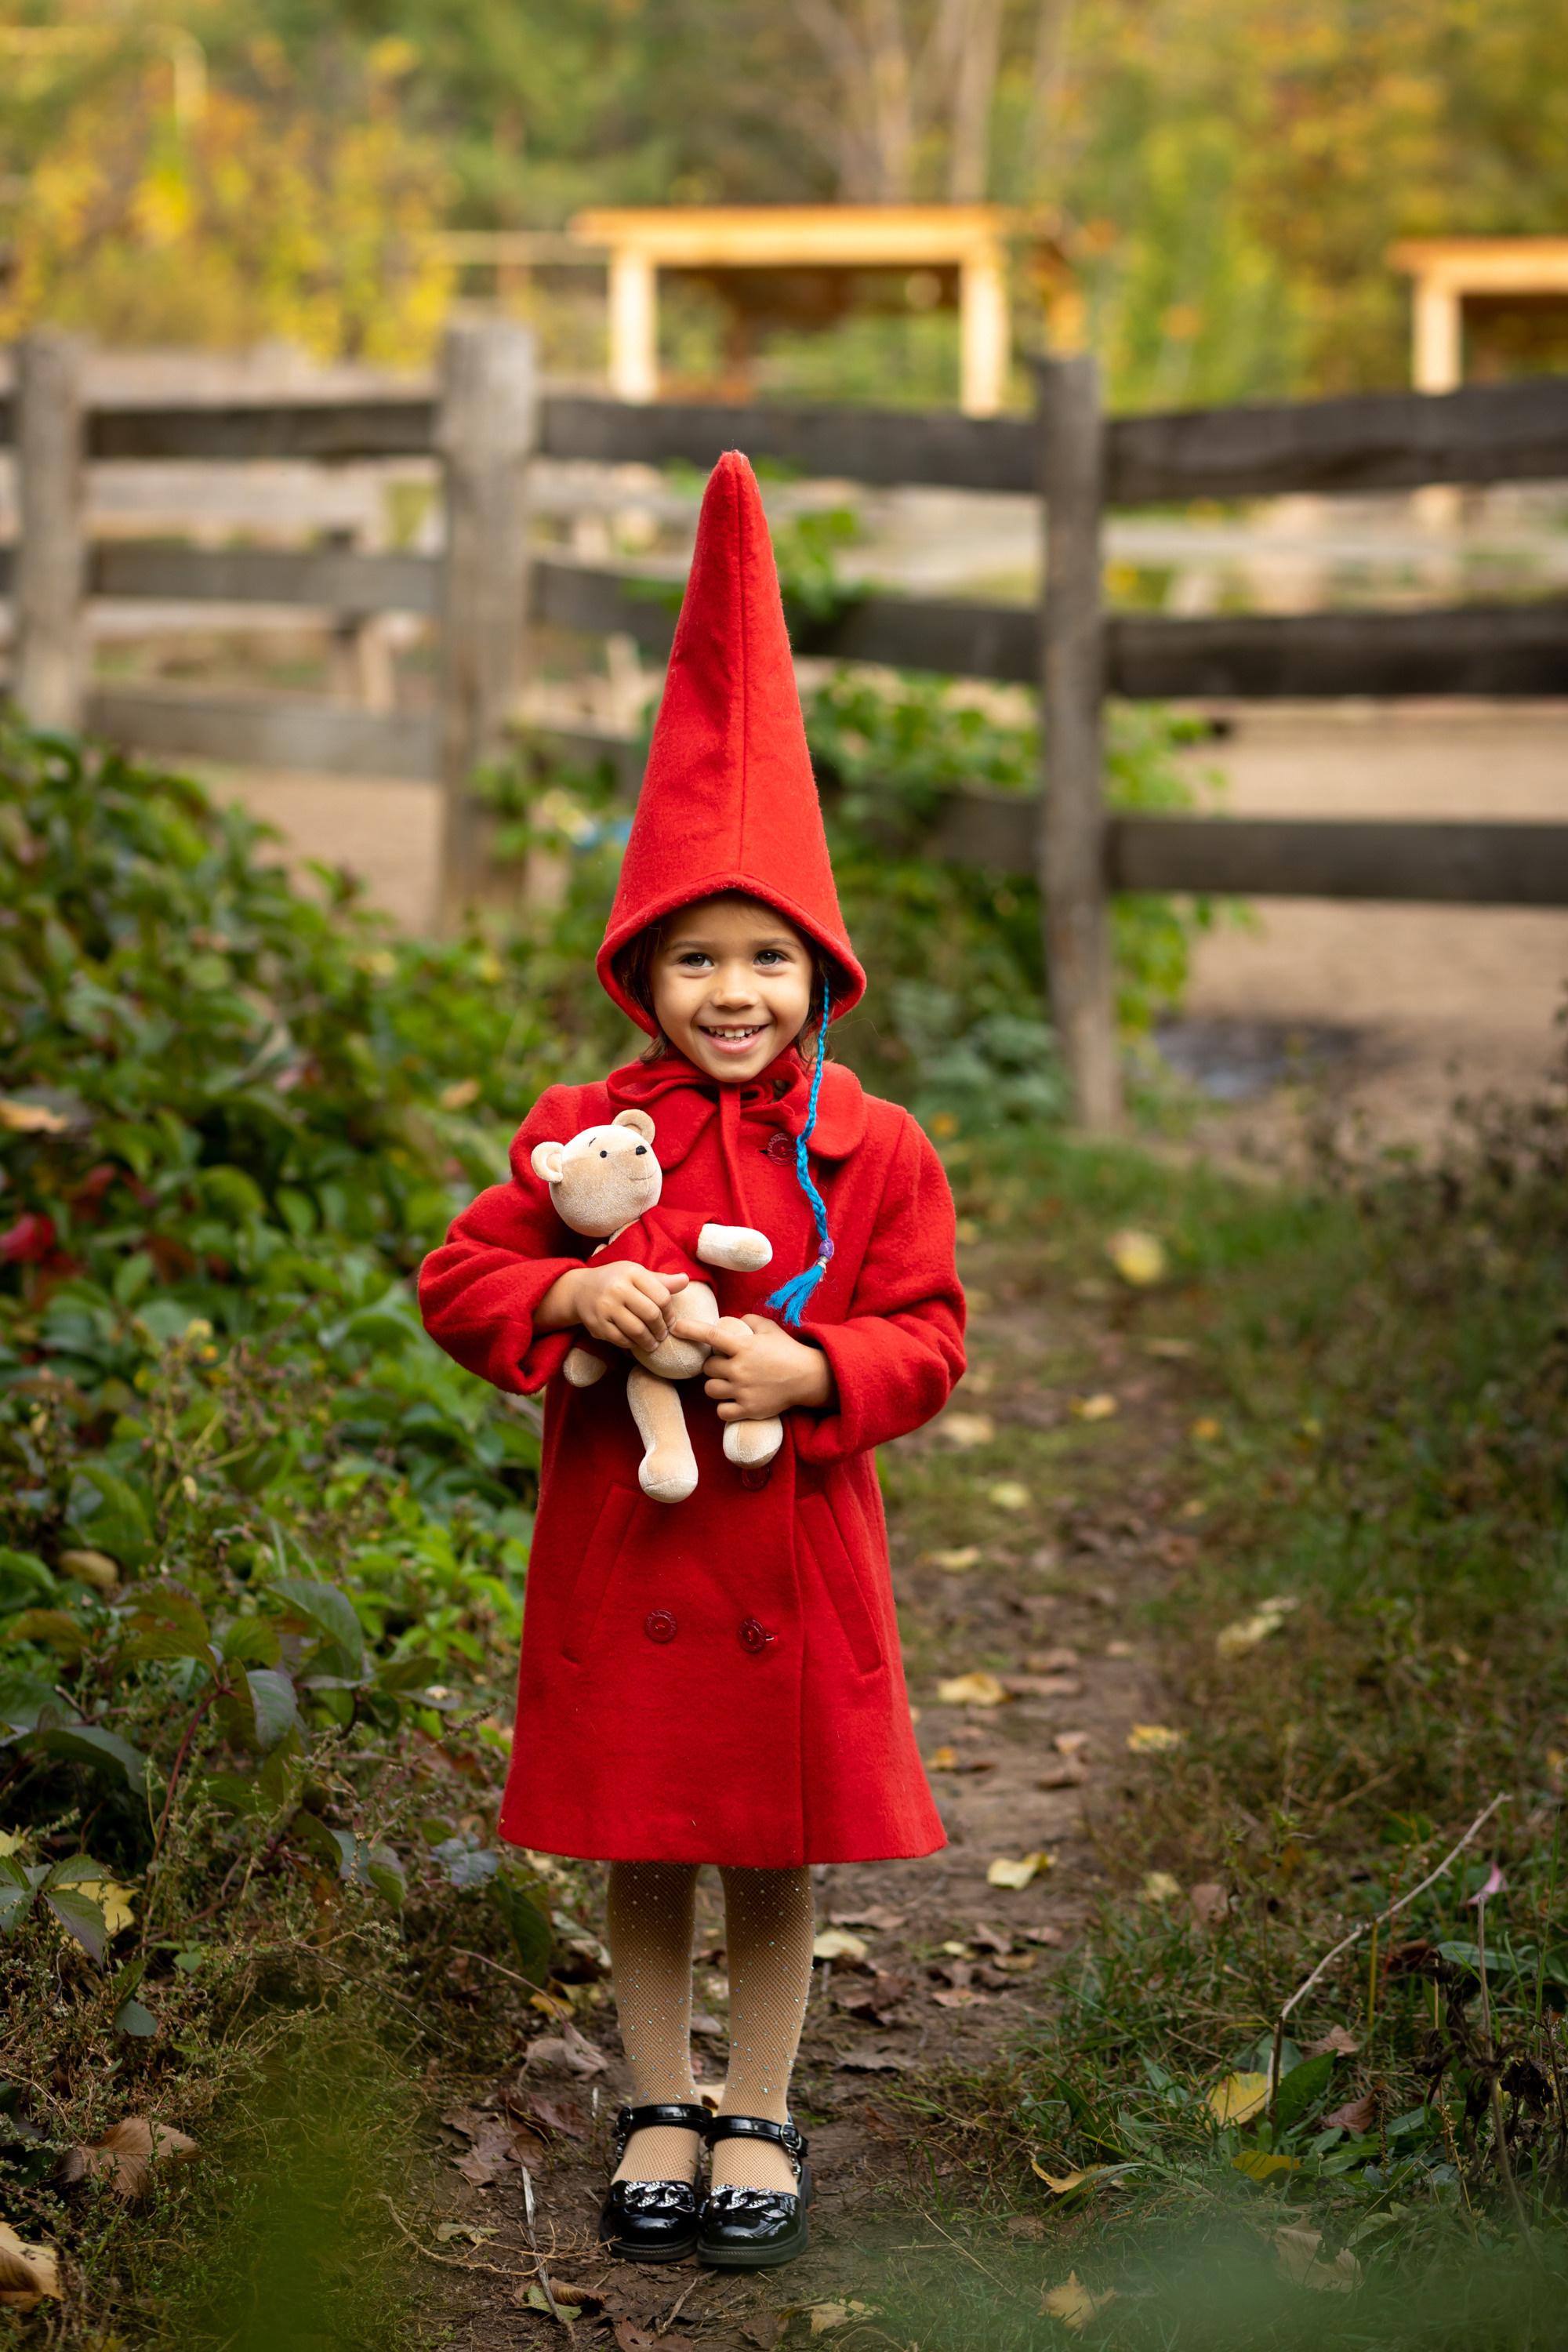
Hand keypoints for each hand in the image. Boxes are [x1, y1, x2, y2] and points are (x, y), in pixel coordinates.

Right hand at [538, 1262, 689, 1350]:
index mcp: (631, 1272)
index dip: (670, 1312)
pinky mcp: (597, 1325)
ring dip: (650, 1341)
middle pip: (651, 1314)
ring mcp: (605, 1307)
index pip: (661, 1296)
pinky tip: (637, 1342)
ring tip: (654, 1342)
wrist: (580, 1290)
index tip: (671, 1321)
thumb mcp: (637, 1275)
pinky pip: (622, 1340)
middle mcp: (617, 1288)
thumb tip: (686, 1279)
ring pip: (637, 1330)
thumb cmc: (616, 1281)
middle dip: (661, 1329)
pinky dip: (633, 1344)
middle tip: (663, 1334)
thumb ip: (661, 1281)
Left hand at [668, 1312, 833, 1420]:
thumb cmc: (787, 1350)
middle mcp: (740, 1369)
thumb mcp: (769, 1328)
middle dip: (713, 1366)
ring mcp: (743, 1391)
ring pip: (710, 1389)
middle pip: (708, 1368)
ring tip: (729, 1383)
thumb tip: (730, 1319)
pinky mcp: (748, 1410)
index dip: (690, 1330)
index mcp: (743, 1347)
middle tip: (726, 1365)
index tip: (675, 1327)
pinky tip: (733, 1401)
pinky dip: (724, 1407)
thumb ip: (747, 1321)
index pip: (710, 1335)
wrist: (808, 1378)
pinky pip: (721, 1411)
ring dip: (716, 1385)